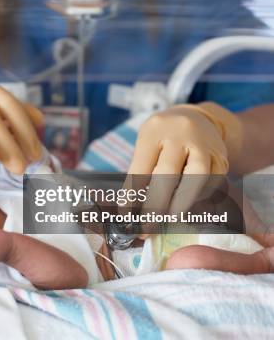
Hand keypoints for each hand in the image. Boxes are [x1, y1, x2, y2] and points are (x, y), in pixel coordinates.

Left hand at [124, 102, 242, 233]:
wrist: (198, 118)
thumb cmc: (163, 137)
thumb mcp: (147, 144)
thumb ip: (141, 171)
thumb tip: (132, 209)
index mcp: (153, 132)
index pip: (140, 168)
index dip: (132, 196)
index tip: (126, 217)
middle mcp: (179, 135)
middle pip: (167, 174)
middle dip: (156, 206)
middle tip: (147, 228)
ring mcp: (203, 144)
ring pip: (195, 177)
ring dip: (181, 203)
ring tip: (168, 221)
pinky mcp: (221, 156)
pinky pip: (211, 181)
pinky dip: (197, 198)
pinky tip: (186, 208)